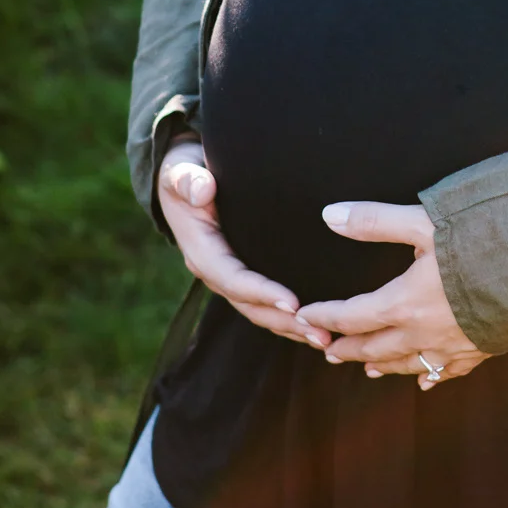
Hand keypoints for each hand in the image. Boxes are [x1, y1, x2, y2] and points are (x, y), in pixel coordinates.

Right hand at [158, 139, 331, 347]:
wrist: (185, 176)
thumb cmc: (186, 169)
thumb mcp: (179, 169)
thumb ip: (187, 179)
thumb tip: (201, 191)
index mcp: (201, 250)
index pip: (232, 278)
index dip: (261, 292)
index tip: (293, 302)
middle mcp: (215, 270)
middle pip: (251, 305)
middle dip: (285, 322)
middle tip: (322, 334)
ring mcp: (229, 276)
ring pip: (261, 311)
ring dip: (292, 328)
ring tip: (327, 339)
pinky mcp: (244, 274)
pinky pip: (266, 303)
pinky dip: (291, 319)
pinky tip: (320, 327)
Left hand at [297, 201, 489, 387]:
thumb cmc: (484, 240)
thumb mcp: (425, 222)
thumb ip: (376, 221)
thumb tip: (329, 214)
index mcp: (405, 302)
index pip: (353, 316)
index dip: (327, 317)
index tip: (306, 316)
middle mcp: (424, 332)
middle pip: (375, 348)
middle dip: (348, 347)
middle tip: (329, 350)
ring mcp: (453, 347)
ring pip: (407, 365)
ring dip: (382, 365)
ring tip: (367, 367)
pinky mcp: (480, 351)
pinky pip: (445, 372)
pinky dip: (427, 376)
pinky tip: (426, 380)